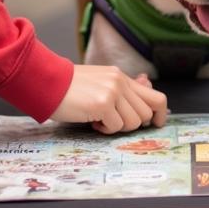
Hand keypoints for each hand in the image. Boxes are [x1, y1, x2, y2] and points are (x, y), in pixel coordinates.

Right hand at [50, 66, 167, 133]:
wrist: (49, 82)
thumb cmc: (71, 87)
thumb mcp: (100, 84)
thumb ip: (122, 91)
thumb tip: (145, 90)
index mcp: (122, 77)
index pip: (155, 96)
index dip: (160, 113)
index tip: (157, 123)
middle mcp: (121, 82)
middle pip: (146, 113)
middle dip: (131, 124)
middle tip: (113, 122)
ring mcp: (113, 92)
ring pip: (133, 122)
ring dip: (117, 127)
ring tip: (100, 120)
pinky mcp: (103, 104)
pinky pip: (116, 126)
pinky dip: (105, 130)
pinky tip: (92, 122)